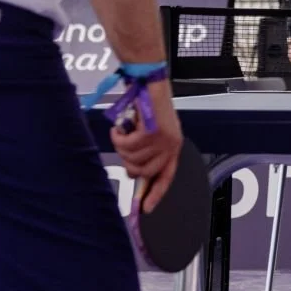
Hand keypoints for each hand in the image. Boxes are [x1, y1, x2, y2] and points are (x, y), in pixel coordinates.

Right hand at [112, 81, 183, 213]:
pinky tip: (119, 127)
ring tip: (123, 132)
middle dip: (128, 163)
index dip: (156, 193)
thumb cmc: (148, 104)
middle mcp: (171, 145)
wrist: (149, 82)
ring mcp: (162, 140)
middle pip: (143, 172)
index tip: (145, 208)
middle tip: (123, 147)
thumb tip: (134, 174)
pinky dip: (117, 137)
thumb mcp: (152, 132)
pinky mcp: (151, 132)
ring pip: (132, 159)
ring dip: (121, 147)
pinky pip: (125, 146)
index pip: (167, 176)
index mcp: (173, 146)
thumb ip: (147, 152)